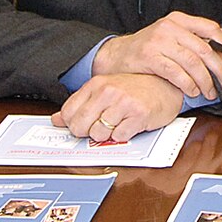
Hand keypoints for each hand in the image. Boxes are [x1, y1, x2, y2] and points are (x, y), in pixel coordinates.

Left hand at [53, 73, 184, 142]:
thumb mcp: (105, 91)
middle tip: (101, 127)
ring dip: (107, 135)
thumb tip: (56, 120)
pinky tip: (129, 125)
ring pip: (98, 134)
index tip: (84, 124)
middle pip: (80, 126)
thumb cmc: (135, 89)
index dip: (74, 124)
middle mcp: (108, 91)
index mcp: (96, 84)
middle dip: (88, 132)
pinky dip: (123, 136)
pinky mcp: (138, 115)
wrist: (165, 85)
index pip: (68, 113)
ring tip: (119, 124)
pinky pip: (119, 137)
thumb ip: (80, 105)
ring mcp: (123, 103)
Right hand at [93, 12, 221, 99]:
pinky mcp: (150, 57)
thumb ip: (196, 37)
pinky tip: (192, 91)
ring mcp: (159, 41)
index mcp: (178, 19)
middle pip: (204, 49)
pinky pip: (176, 73)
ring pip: (192, 63)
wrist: (117, 54)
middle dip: (219, 70)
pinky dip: (188, 84)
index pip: (209, 27)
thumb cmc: (148, 47)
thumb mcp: (172, 36)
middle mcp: (169, 27)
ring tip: (209, 92)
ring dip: (205, 81)